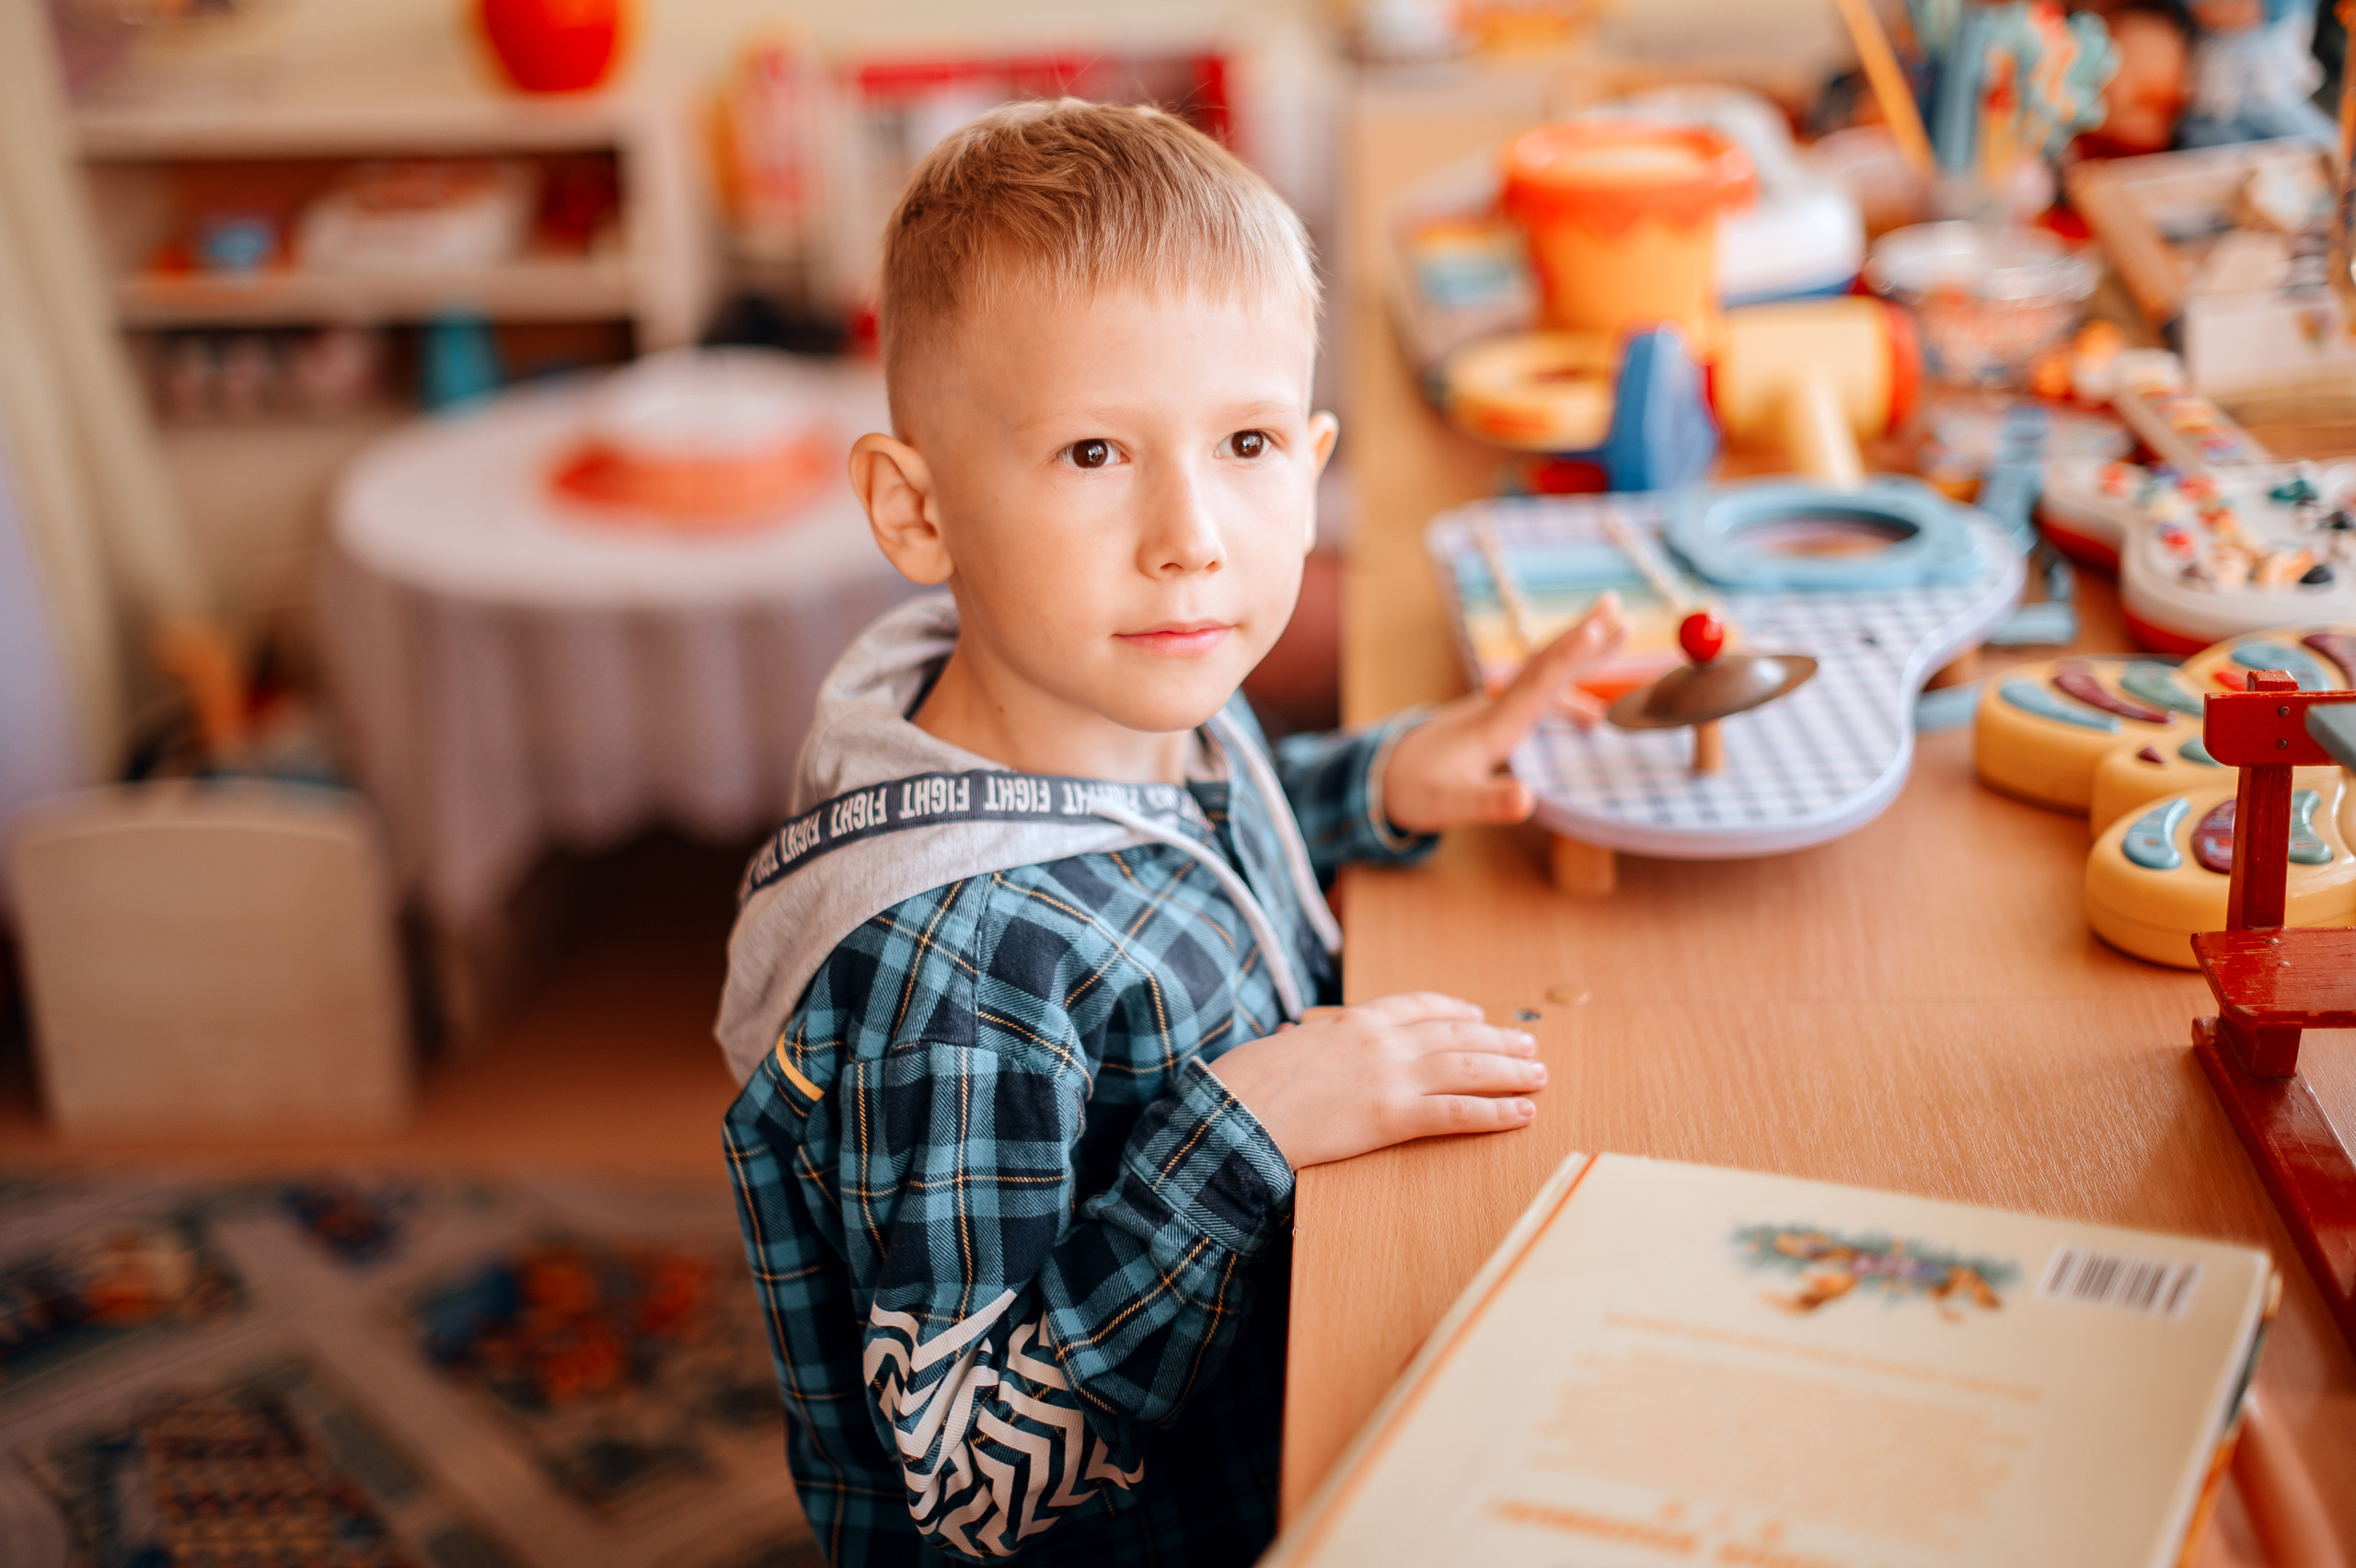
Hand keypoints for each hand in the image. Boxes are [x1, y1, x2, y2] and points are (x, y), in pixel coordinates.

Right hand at [1204, 993, 1544, 1169]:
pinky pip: (1457, 1112)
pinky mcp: (1392, 1116)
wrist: (1234, 1110)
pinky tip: (1522, 1114)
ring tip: (1539, 1075)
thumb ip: (1308, 1043)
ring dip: (1510, 1071)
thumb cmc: (1248, 1082)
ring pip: (1468, 1068)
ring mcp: (1390, 1076)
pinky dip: (1496, 1112)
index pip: (1419, 1007)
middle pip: (1456, 1035)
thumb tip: (1298, 1039)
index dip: (1456, 1012)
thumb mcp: (1285, 1048)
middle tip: (1529, 1046)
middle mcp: (1382, 1040)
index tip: (1480, 1016)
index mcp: (1355, 1020)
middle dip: (1498, 1041)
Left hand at [1381, 593, 1625, 832]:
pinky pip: (1539, 700)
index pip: (1537, 683)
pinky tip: (1593, 717)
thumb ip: (1489, 802)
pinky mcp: (1494, 723)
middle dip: (1581, 636)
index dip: (1569, 657)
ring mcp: (1496, 711)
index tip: (1597, 627)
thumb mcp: (1451, 805)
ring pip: (1544, 676)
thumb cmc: (1415, 791)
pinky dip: (1568, 697)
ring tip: (1619, 631)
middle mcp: (1497, 708)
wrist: (1379, 778)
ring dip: (1580, 656)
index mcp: (1494, 724)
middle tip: (1615, 601)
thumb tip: (1527, 800)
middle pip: (1545, 664)